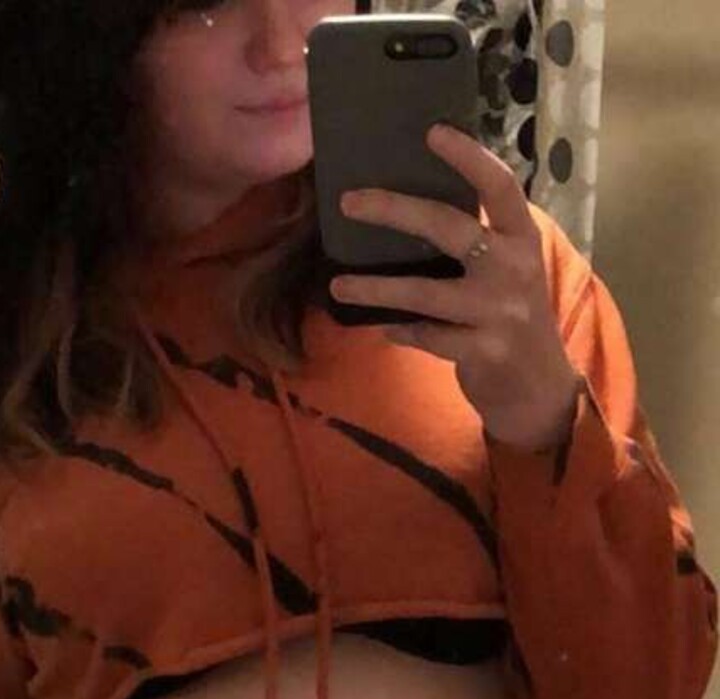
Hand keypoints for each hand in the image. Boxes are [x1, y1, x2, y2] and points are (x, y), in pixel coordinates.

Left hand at [331, 123, 584, 454]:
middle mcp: (513, 268)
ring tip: (338, 284)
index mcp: (521, 239)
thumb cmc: (512, 319)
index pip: (499, 186)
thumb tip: (411, 208)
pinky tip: (383, 327)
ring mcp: (499, 311)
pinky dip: (401, 330)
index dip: (468, 157)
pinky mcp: (483, 351)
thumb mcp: (508, 272)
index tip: (432, 131)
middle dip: (394, 211)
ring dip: (375, 287)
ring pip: (424, 291)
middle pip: (448, 227)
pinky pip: (426, 335)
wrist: (539, 388)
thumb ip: (477, 243)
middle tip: (349, 201)